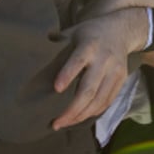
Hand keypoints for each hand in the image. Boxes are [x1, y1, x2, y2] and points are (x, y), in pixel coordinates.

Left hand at [52, 7, 148, 129]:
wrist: (121, 30)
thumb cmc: (90, 32)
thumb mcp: (74, 30)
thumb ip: (57, 41)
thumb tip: (32, 50)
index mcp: (89, 45)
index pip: (78, 61)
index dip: (68, 75)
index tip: (56, 89)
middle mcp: (104, 59)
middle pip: (89, 89)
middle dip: (72, 110)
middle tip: (56, 123)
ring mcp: (115, 71)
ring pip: (99, 101)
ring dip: (81, 116)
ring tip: (64, 124)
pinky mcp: (121, 81)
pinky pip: (107, 102)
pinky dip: (93, 113)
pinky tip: (80, 117)